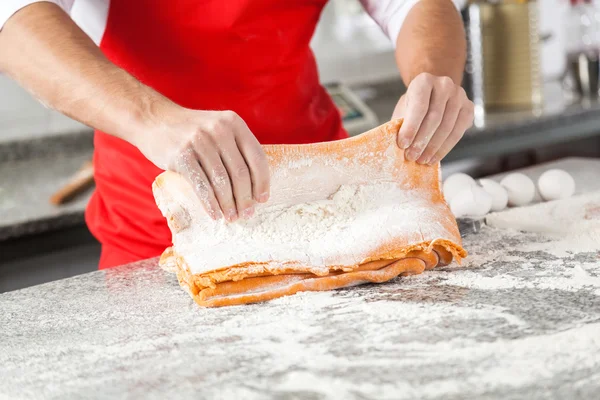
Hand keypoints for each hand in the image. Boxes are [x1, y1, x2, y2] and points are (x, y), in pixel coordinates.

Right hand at [135, 108, 269, 221]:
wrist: (153, 118)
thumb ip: (235, 146)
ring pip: (222, 182)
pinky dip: (210, 204)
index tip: (262, 200)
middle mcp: (219, 130)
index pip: (257, 157)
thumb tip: (254, 185)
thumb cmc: (190, 130)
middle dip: (246, 199)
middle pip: (241, 173)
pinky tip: (215, 215)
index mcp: (234, 123)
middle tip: (246, 215)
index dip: (262, 182)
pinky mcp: (181, 155)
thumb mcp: (217, 127)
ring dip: (229, 205)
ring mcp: (199, 142)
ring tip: (231, 217)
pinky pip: (201, 186)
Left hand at [393, 73, 473, 163]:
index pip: (419, 106)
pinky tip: (434, 157)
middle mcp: (444, 84)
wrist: (432, 94)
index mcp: (424, 81)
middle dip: (421, 141)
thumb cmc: (414, 104)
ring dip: (433, 147)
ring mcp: (459, 95)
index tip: (402, 144)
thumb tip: (396, 145)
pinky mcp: (469, 108)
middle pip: (434, 118)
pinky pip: (458, 132)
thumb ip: (401, 122)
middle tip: (411, 156)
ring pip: (447, 127)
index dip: (411, 127)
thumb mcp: (404, 108)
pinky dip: (445, 148)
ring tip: (421, 160)